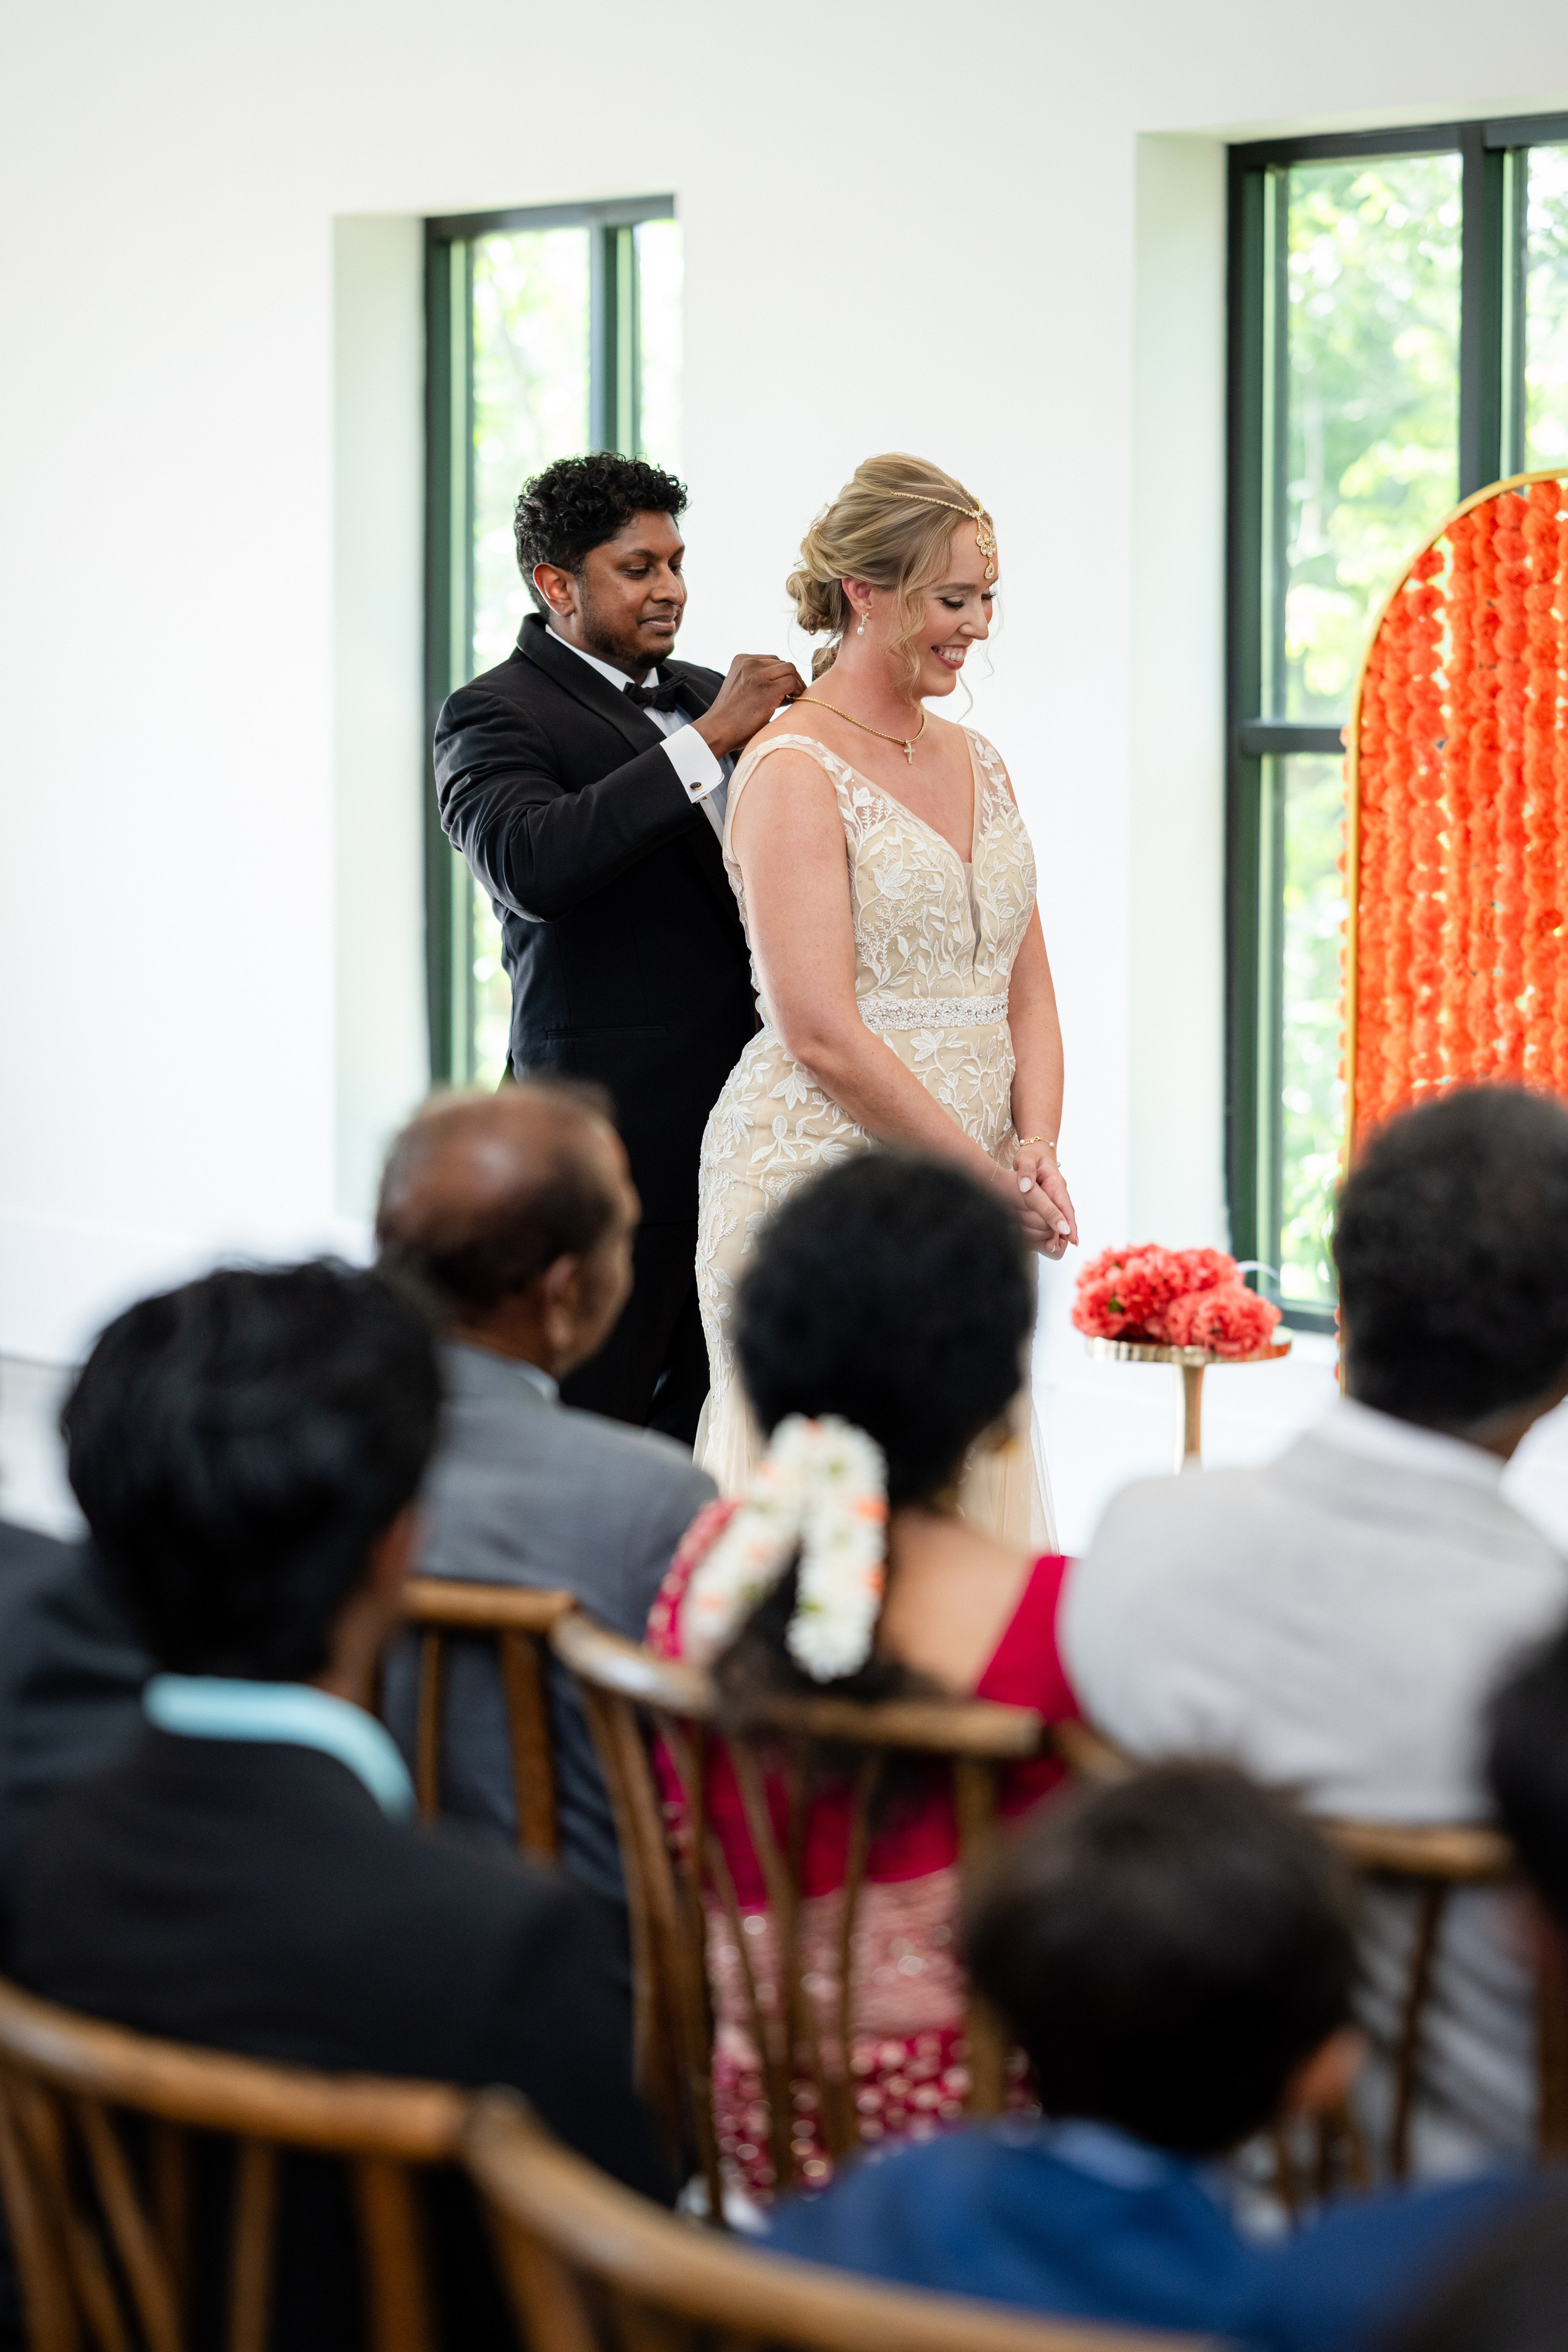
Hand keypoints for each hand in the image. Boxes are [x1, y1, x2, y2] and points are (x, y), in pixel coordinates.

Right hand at [693, 656, 806, 758]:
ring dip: (797, 683)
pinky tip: (794, 701)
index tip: (784, 688)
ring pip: (790, 670)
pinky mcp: (767, 689)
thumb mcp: (741, 688)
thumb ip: (760, 681)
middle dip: (791, 678)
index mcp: (742, 661)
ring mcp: (757, 675)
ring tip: (795, 697)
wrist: (717, 730)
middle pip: (782, 663)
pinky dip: (797, 691)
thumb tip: (789, 684)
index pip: (772, 660)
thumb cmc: (730, 717)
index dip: (781, 674)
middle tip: (794, 693)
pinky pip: (792, 682)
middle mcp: (749, 663)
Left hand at [1013, 1143, 1076, 1260]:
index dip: (1068, 1221)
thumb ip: (1025, 1171)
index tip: (1071, 1237)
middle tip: (1062, 1249)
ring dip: (1059, 1232)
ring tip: (1054, 1250)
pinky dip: (1052, 1227)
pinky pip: (1053, 1215)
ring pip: (1060, 1217)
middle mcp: (1059, 1191)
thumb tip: (1025, 1187)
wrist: (1035, 1151)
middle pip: (1066, 1214)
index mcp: (1056, 1182)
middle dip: (1067, 1231)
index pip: (1064, 1204)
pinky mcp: (1049, 1200)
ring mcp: (1055, 1196)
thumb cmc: (1030, 1155)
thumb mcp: (1025, 1159)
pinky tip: (1048, 1240)